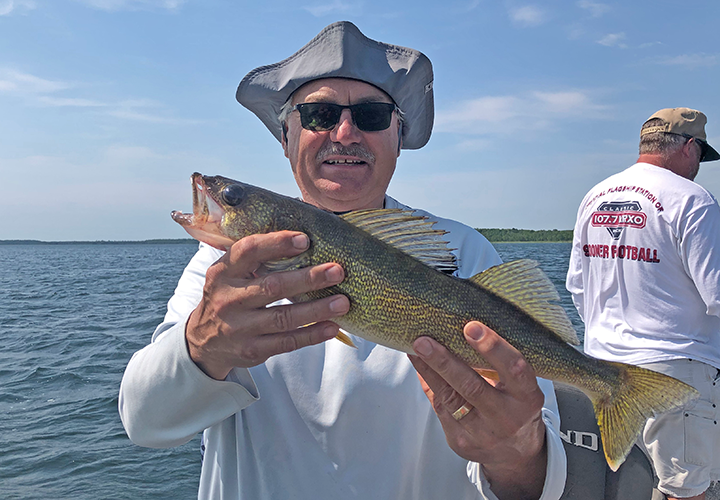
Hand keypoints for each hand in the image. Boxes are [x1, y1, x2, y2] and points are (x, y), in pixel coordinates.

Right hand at [186, 231, 349, 379]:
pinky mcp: (251, 351)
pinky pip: (286, 343)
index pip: (248, 251)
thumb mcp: (230, 273)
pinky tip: (332, 327)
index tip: (305, 240)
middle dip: (308, 278)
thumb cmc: (229, 296)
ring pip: (283, 317)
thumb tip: (304, 237)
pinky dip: (312, 335)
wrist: (203, 341)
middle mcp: (228, 299)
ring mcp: (239, 328)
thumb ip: (257, 257)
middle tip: (337, 271)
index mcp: (222, 272)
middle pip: (272, 286)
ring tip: (342, 302)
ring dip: (317, 309)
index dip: (276, 244)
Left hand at [408, 322, 546, 499]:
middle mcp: (507, 418)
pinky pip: (440, 408)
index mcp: (528, 397)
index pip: (514, 369)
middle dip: (445, 362)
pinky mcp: (461, 442)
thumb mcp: (519, 386)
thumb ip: (500, 364)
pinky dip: (428, 384)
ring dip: (428, 371)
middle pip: (472, 387)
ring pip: (449, 398)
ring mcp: (482, 434)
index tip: (471, 327)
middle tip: (423, 341)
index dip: (494, 348)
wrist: (516, 454)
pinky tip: (419, 365)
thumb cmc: (515, 405)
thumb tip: (464, 327)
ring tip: (414, 349)